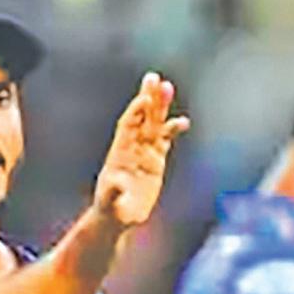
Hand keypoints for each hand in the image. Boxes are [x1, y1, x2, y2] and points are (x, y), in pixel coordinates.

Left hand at [94, 72, 191, 228]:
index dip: (136, 112)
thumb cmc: (112, 210)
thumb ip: (113, 192)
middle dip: (149, 98)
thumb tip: (117, 184)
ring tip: (168, 87)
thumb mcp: (111, 204)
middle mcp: (132, 148)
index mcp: (120, 153)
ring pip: (154, 124)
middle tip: (154, 78)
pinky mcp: (156, 160)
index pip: (128, 127)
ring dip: (161, 107)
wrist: (118, 216)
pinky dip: (173, 130)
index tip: (144, 99)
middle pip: (142, 118)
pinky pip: (165, 140)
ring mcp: (144, 152)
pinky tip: (183, 121)